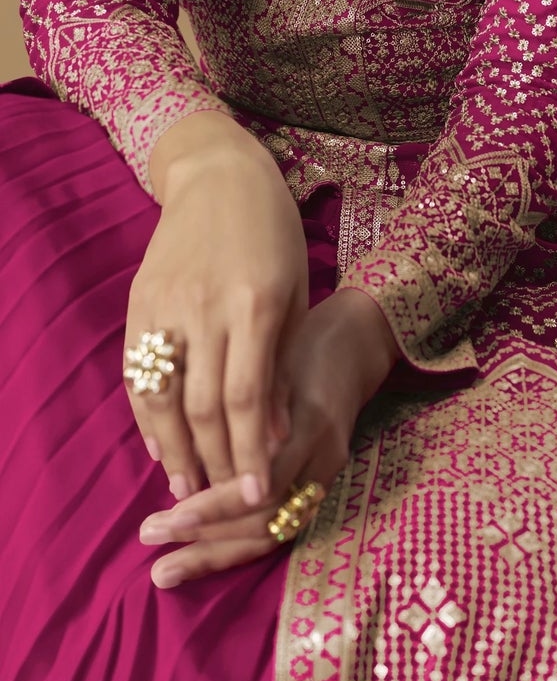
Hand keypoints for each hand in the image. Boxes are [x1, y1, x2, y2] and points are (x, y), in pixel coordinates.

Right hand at [126, 113, 309, 503]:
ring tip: (187, 489)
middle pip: (202, 405)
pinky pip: (138, 372)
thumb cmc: (273, 234)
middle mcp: (206, 308)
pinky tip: (160, 444)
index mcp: (255, 305)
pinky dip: (147, 416)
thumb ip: (281, 365)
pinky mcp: (138, 303)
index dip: (249, 451)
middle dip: (214, 462)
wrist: (220, 176)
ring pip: (162, 396)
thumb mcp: (295, 294)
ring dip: (174, 450)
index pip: (246, 397)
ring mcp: (166, 306)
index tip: (259, 494)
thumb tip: (274, 435)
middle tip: (222, 504)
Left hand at [136, 287, 401, 587]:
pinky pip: (281, 527)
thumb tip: (184, 453)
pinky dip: (238, 545)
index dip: (214, 508)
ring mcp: (328, 473)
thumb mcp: (273, 360)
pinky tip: (199, 552)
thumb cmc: (300, 344)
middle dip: (206, 538)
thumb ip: (241, 404)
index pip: (264, 485)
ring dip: (217, 554)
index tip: (164, 514)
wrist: (356, 343)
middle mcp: (325, 457)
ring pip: (274, 534)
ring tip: (166, 568)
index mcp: (313, 422)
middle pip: (267, 520)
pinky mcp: (323, 483)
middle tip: (150, 536)